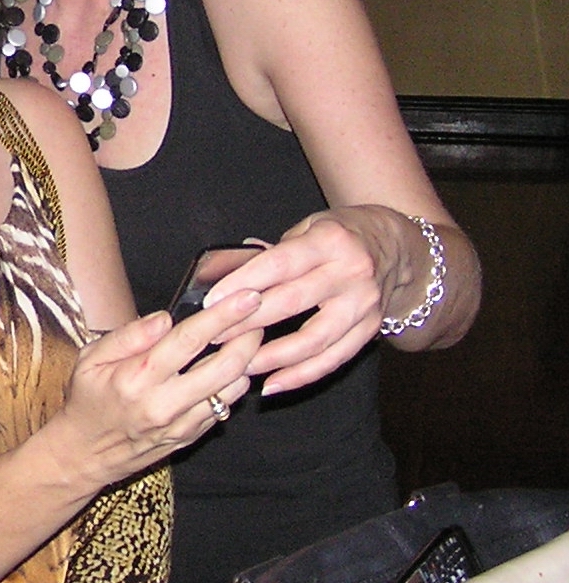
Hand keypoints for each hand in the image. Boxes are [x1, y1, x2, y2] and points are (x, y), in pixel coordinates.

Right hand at [46, 289, 262, 494]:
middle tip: (258, 314)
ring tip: (248, 336)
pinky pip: (223, 408)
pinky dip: (234, 384)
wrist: (85, 454)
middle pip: (224, 367)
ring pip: (231, 390)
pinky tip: (231, 366)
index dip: (223, 316)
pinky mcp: (190, 437)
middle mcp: (164, 404)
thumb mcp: (90, 358)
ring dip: (247, 361)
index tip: (247, 297)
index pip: (190, 339)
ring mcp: (181, 425)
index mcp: (137, 378)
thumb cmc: (88, 399)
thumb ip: (128, 335)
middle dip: (249, 337)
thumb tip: (164, 319)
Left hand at [202, 207, 402, 394]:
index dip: (244, 283)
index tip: (214, 301)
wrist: (396, 247)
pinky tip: (274, 383)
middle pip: (292, 302)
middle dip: (249, 322)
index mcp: (329, 241)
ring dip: (274, 357)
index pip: (279, 264)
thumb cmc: (340, 234)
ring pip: (314, 340)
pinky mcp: (371, 330)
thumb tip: (229, 269)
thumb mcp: (308, 226)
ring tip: (242, 366)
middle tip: (216, 336)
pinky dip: (303, 375)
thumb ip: (273, 251)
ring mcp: (364, 305)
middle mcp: (350, 273)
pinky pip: (334, 359)